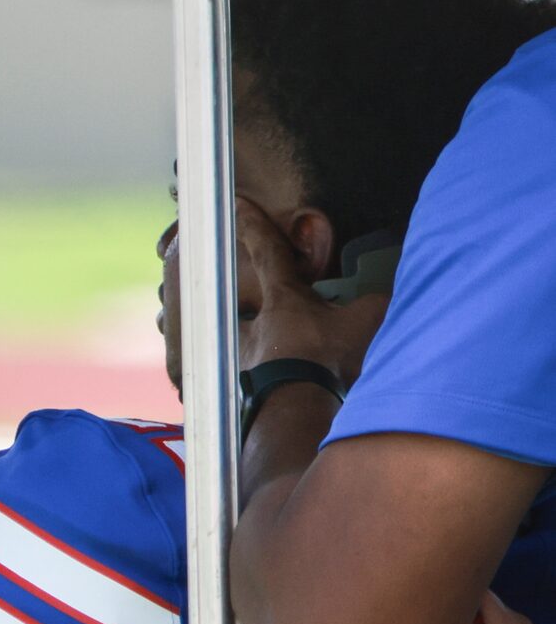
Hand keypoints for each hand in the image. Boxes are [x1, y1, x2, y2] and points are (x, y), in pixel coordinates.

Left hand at [236, 199, 387, 386]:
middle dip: (252, 311)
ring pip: (244, 349)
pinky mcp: (244, 397)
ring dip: (259, 354)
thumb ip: (375, 304)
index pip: (267, 252)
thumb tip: (386, 297)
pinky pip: (251, 385)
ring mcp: (244, 363)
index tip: (237, 206)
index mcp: (282, 301)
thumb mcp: (364, 324)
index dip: (255, 227)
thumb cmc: (326, 363)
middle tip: (264, 320)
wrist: (298, 417)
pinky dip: (264, 389)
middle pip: (242, 308)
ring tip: (279, 368)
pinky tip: (282, 401)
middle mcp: (254, 329)